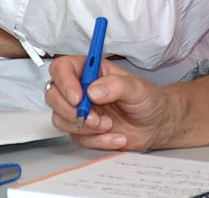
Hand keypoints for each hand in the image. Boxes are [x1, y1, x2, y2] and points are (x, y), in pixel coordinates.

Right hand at [46, 55, 172, 149]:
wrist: (156, 125)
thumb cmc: (147, 100)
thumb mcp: (137, 88)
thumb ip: (116, 85)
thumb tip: (93, 90)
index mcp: (91, 70)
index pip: (63, 68)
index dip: (64, 81)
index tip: (78, 97)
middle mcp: (81, 88)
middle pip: (53, 95)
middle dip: (71, 111)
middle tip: (94, 118)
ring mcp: (79, 110)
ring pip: (60, 118)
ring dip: (85, 127)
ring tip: (110, 125)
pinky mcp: (83, 130)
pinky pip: (77, 138)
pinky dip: (97, 140)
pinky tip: (115, 136)